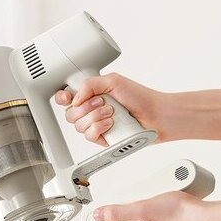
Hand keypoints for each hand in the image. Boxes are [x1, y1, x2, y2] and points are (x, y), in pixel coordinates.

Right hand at [54, 74, 220, 145]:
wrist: (156, 115)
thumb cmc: (140, 97)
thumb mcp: (113, 81)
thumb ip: (89, 84)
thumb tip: (74, 97)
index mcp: (92, 94)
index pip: (67, 97)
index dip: (63, 98)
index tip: (68, 97)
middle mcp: (92, 110)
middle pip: (70, 114)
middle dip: (86, 107)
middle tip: (103, 102)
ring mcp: (96, 125)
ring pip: (78, 126)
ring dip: (95, 117)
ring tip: (112, 113)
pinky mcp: (102, 138)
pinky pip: (89, 136)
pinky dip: (99, 128)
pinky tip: (111, 124)